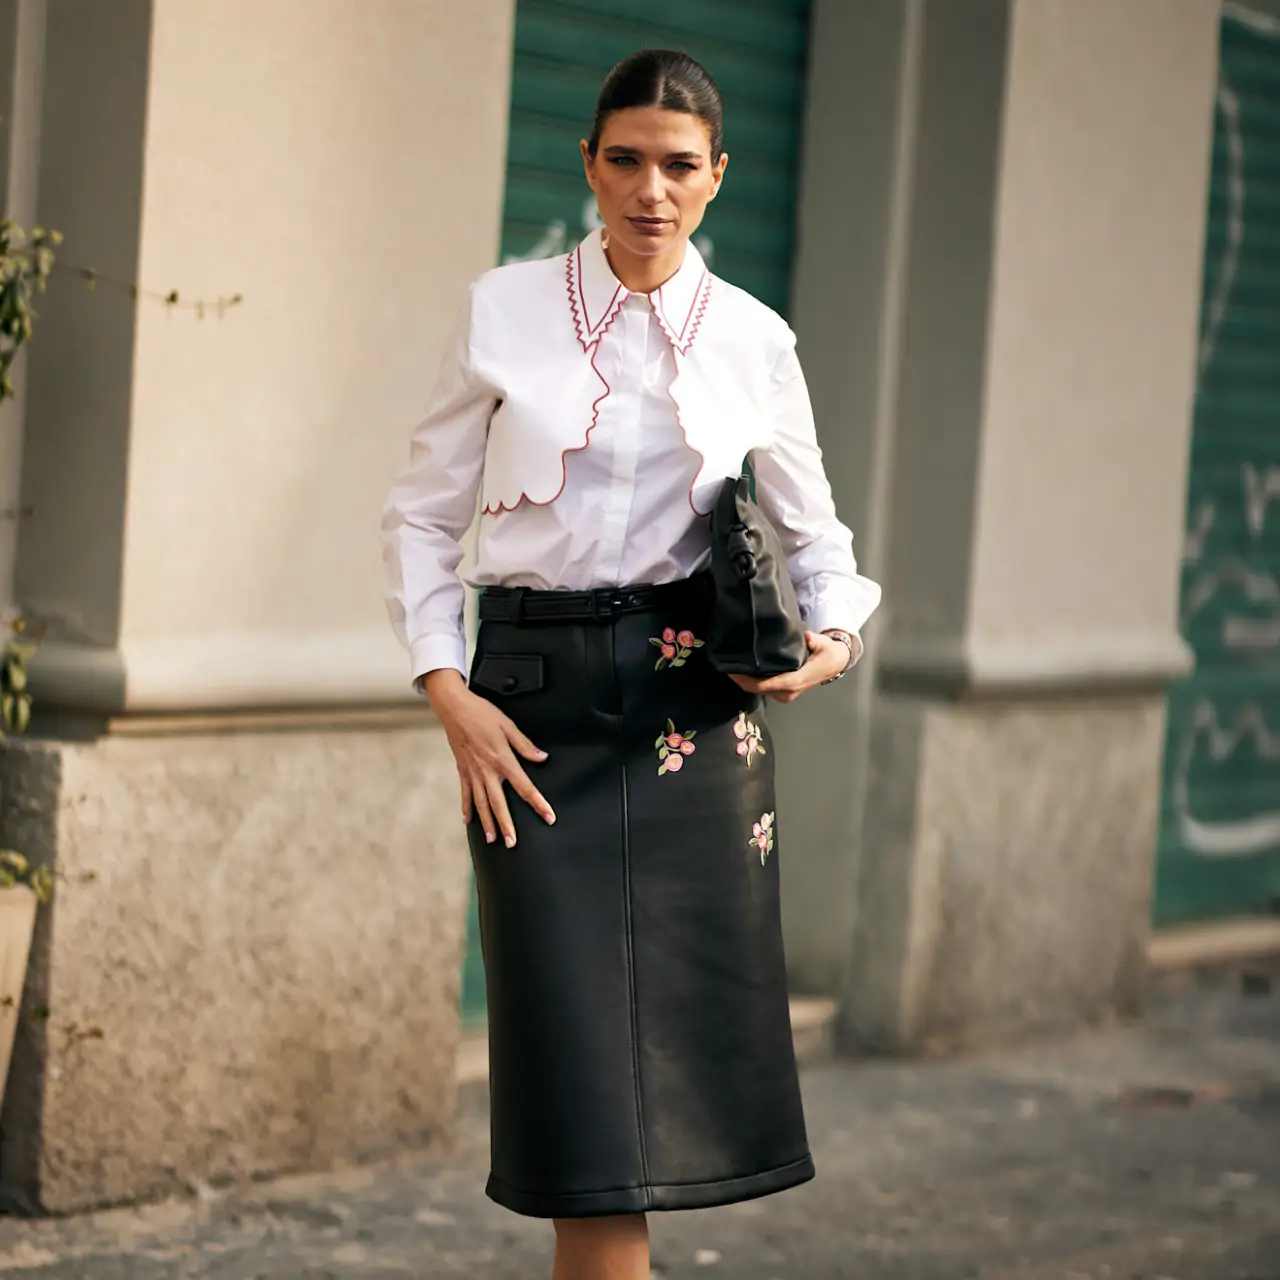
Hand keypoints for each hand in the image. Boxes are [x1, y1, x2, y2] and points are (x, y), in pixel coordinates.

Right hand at [423, 670, 555, 847]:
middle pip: (499, 803)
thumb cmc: (482, 714)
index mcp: (503, 760)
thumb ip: (525, 745)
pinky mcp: (462, 770)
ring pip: (481, 803)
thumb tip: (542, 758)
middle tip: (512, 843)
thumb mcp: (508, 726)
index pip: (524, 787)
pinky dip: (467, 808)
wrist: (454, 708)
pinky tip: (469, 822)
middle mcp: (487, 771)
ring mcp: (473, 773)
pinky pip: (466, 794)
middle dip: (507, 825)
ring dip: (488, 823)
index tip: (548, 817)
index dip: (538, 803)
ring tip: (493, 840)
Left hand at [729, 631, 850, 703]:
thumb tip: (806, 636)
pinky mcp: (783, 692)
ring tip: (731, 664)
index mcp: (794, 681)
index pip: (764, 685)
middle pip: (756, 689)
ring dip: (745, 680)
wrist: (834, 664)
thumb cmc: (827, 653)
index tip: (731, 670)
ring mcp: (785, 694)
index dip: (745, 680)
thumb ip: (813, 640)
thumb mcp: (823, 644)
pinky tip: (743, 668)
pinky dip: (752, 680)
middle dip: (740, 679)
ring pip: (758, 690)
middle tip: (725, 662)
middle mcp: (787, 691)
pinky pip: (763, 687)